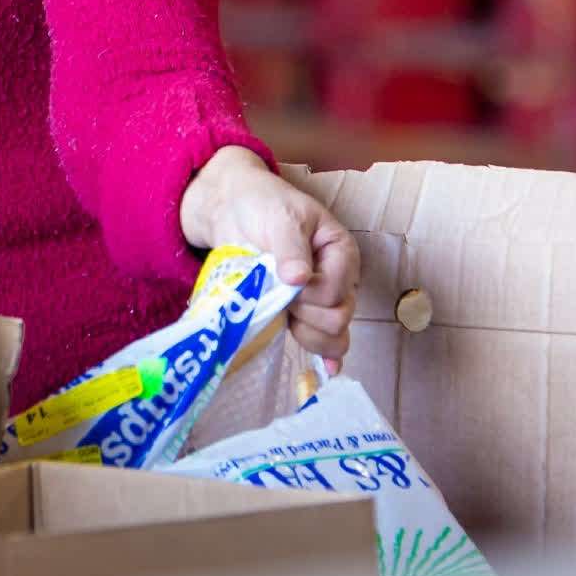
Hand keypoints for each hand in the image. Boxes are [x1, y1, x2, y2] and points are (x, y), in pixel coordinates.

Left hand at [178, 146, 359, 364]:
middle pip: (337, 318)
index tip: (284, 278)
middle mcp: (339, 278)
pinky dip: (323, 354)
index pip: (334, 292)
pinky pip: (326, 342)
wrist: (234, 210)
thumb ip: (290, 248)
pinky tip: (325, 370)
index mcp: (341, 252)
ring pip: (334, 336)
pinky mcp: (306, 312)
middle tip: (280, 293)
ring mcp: (323, 298)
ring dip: (307, 334)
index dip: (308, 294)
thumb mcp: (279, 217)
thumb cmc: (261, 205)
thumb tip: (298, 279)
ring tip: (285, 317)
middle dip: (306, 314)